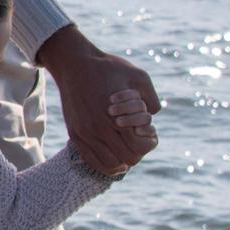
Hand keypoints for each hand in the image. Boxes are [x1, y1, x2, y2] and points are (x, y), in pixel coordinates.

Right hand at [37, 26, 159, 175]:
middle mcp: (98, 129)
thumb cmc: (108, 67)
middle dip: (138, 152)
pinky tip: (114, 158)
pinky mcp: (75, 134)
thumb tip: (154, 116)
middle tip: (140, 141)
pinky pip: (91, 161)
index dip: (149, 143)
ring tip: (127, 149)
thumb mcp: (138, 75)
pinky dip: (106, 165)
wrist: (75, 64)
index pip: (138, 147)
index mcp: (115, 116)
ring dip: (122, 161)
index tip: (150, 134)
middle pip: (126, 159)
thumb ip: (151, 98)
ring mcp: (84, 133)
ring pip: (109, 164)